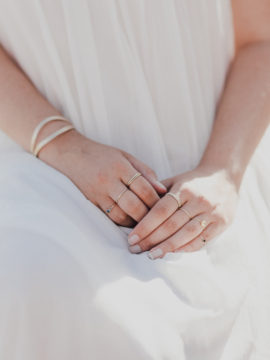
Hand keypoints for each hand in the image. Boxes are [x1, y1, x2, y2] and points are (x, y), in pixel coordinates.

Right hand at [38, 129, 166, 226]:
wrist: (71, 155)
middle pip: (134, 205)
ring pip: (121, 215)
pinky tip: (131, 221)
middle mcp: (108, 181)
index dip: (156, 201)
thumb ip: (145, 172)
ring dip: (136, 222)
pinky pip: (109, 217)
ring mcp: (98, 193)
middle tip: (158, 220)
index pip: (144, 188)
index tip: (165, 207)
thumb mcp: (126, 156)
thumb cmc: (103, 155)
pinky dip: (123, 222)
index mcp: (120, 167)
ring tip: (147, 223)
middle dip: (148, 215)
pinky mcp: (91, 202)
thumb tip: (162, 191)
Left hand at [127, 166, 238, 257]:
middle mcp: (198, 201)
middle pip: (171, 224)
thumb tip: (137, 209)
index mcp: (184, 189)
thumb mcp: (176, 180)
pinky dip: (186, 248)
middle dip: (151, 239)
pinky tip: (172, 252)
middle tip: (135, 249)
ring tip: (151, 255)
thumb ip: (158, 193)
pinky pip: (202, 239)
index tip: (132, 238)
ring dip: (167, 247)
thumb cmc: (193, 181)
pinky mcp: (221, 223)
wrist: (224, 176)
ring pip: (186, 234)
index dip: (145, 226)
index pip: (161, 210)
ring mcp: (211, 213)